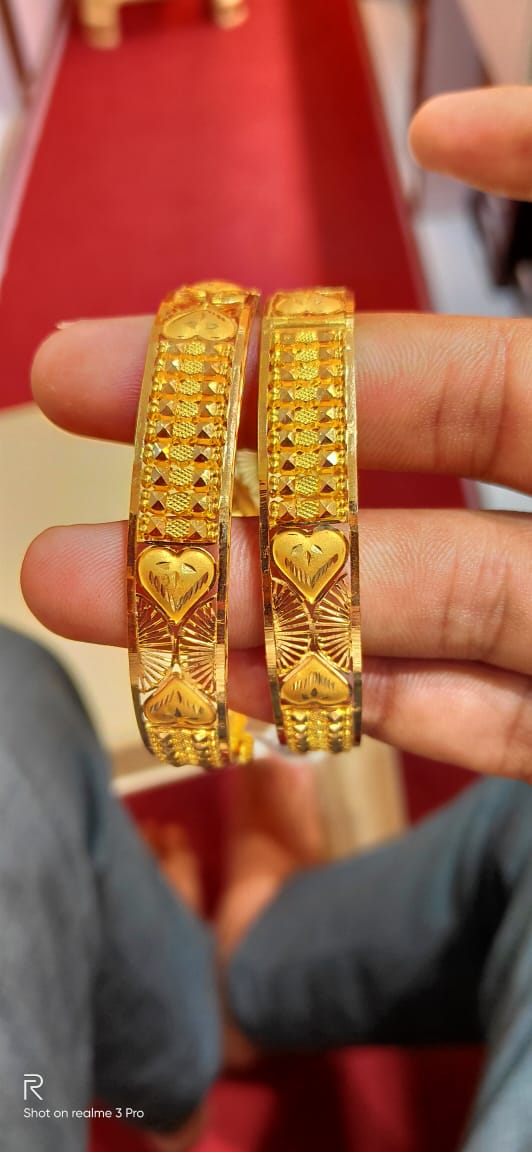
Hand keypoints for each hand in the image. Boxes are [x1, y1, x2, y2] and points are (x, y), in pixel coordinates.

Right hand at [22, 86, 531, 780]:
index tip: (302, 226)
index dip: (450, 224)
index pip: (522, 310)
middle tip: (72, 411)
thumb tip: (447, 124)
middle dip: (255, 452)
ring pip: (445, 604)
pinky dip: (394, 709)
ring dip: (270, 602)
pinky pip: (508, 727)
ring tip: (92, 593)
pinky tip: (258, 689)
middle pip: (442, 446)